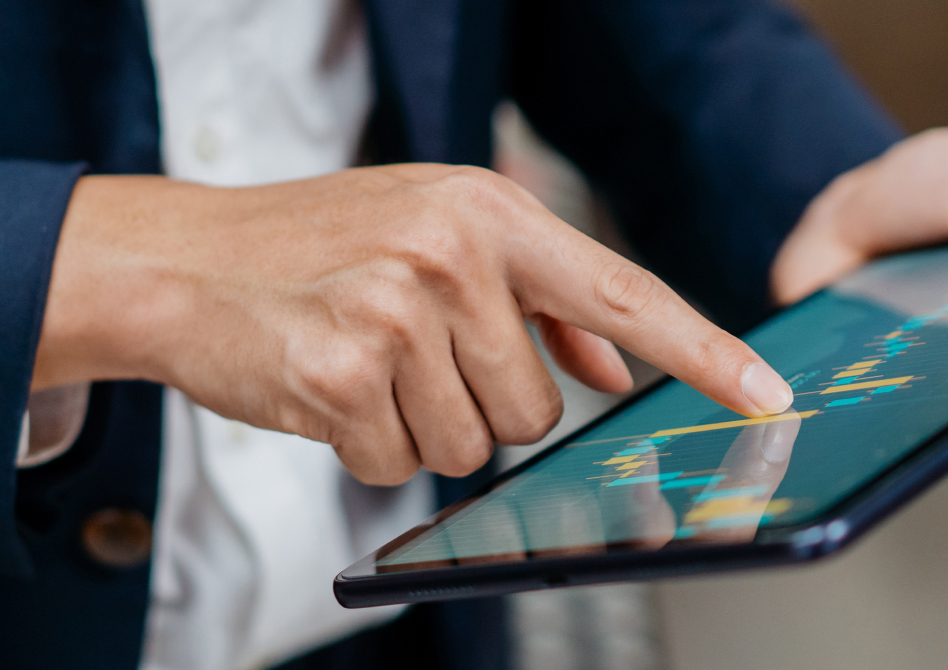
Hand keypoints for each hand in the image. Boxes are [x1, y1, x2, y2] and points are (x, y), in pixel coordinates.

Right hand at [32, 165, 798, 484]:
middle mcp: (452, 251)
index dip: (702, 351)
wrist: (182, 259)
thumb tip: (617, 368)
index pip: (620, 292)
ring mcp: (397, 308)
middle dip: (481, 406)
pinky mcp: (342, 371)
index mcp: (489, 210)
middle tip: (411, 358)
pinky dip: (366, 448)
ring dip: (421, 430)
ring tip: (365, 367)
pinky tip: (327, 391)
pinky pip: (400, 465)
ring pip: (474, 446)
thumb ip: (536, 303)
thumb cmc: (314, 250)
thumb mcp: (435, 239)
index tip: (765, 395)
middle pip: (539, 407)